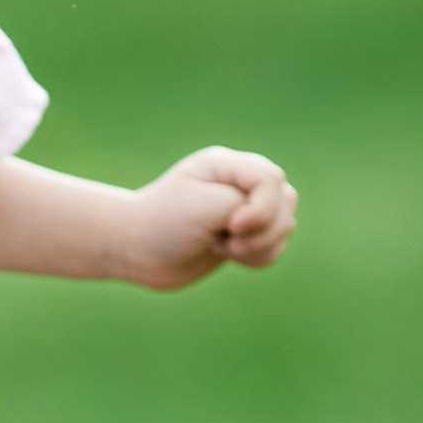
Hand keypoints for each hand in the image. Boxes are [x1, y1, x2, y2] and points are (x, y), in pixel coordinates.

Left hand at [126, 144, 297, 291]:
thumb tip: (283, 218)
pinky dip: (259, 257)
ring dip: (260, 246)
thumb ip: (250, 205)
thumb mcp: (204, 207)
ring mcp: (244, 209)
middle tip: (226, 237)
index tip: (232, 226)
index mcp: (227, 165)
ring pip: (285, 225)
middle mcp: (239, 183)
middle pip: (286, 200)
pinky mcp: (244, 235)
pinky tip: (230, 256)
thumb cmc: (162, 224)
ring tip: (224, 247)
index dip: (261, 207)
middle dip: (263, 229)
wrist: (136, 251)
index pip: (271, 179)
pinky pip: (275, 246)